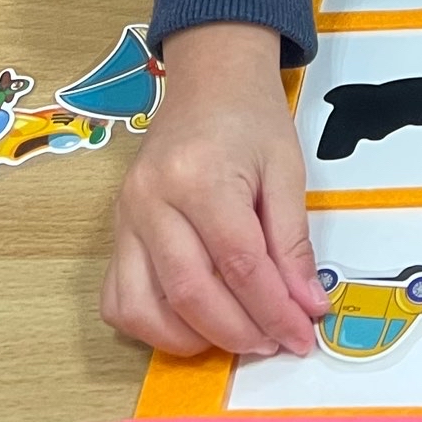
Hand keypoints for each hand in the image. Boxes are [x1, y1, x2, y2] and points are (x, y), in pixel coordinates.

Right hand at [102, 21, 326, 358]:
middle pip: (191, 292)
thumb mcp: (286, 170)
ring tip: (237, 335)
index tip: (303, 334)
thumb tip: (307, 306)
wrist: (208, 81)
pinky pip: (119, 300)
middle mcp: (151, 199)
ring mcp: (124, 217)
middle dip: (239, 331)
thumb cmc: (250, 118)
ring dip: (193, 339)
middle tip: (275, 341)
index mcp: (199, 176)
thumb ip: (293, 242)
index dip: (274, 309)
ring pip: (144, 308)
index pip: (239, 264)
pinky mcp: (114, 231)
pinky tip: (191, 323)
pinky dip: (152, 326)